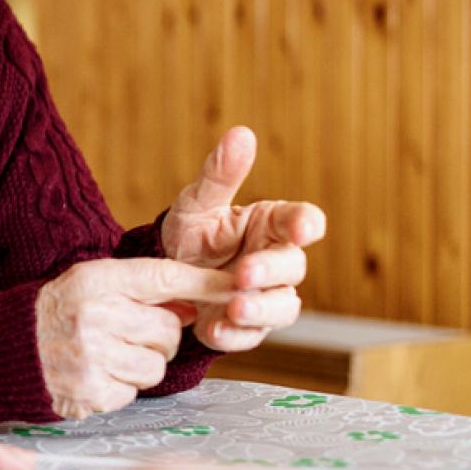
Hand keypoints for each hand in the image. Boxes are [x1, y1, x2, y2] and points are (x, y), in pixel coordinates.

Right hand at [35, 258, 235, 418]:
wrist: (2, 350)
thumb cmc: (56, 313)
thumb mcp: (90, 284)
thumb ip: (140, 288)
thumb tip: (196, 302)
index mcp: (95, 280)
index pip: (163, 277)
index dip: (204, 283)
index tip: (238, 286)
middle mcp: (94, 315)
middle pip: (169, 330)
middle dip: (158, 337)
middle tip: (127, 334)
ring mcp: (92, 357)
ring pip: (156, 366)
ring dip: (141, 365)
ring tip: (108, 356)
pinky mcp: (91, 392)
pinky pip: (134, 393)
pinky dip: (120, 388)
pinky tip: (94, 375)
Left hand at [162, 125, 327, 351]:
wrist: (164, 276)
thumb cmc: (192, 234)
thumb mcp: (198, 203)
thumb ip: (219, 174)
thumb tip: (240, 134)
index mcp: (270, 225)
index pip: (302, 220)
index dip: (306, 223)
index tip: (304, 228)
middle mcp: (275, 261)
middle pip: (293, 267)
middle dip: (270, 271)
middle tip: (243, 272)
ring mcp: (265, 296)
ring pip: (282, 307)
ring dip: (260, 309)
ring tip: (233, 307)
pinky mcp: (246, 327)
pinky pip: (250, 335)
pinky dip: (234, 335)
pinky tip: (214, 330)